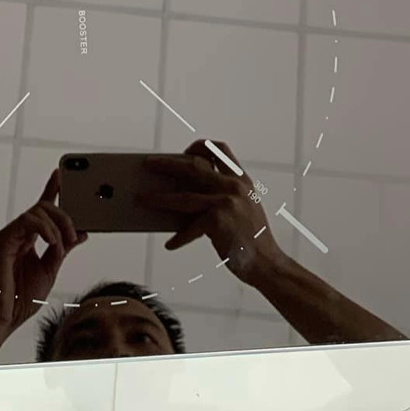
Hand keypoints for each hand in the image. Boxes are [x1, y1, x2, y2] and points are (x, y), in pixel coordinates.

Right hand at [0, 168, 86, 336]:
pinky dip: (45, 229)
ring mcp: (9, 236)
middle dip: (64, 215)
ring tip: (64, 243)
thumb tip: (81, 233)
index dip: (51, 190)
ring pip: (37, 211)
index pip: (41, 210)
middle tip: (75, 233)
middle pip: (43, 207)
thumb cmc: (19, 300)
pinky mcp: (2, 241)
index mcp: (27, 240)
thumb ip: (62, 250)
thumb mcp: (50, 271)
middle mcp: (17, 234)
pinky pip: (27, 222)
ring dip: (58, 224)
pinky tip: (53, 242)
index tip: (61, 175)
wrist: (0, 320)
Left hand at [139, 139, 285, 283]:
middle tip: (148, 163)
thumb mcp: (242, 208)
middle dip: (167, 163)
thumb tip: (183, 192)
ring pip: (183, 196)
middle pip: (193, 166)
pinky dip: (179, 238)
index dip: (199, 147)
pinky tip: (170, 245)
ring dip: (159, 198)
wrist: (267, 263)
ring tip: (142, 199)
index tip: (184, 151)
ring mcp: (226, 202)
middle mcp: (234, 186)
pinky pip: (189, 227)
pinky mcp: (218, 221)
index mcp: (241, 180)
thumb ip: (222, 195)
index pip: (220, 149)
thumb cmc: (251, 239)